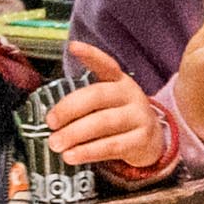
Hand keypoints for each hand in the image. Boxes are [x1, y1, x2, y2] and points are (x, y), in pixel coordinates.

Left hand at [45, 40, 172, 175]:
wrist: (152, 141)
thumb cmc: (119, 119)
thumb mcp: (108, 104)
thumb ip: (84, 104)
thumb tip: (51, 117)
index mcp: (119, 81)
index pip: (105, 64)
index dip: (91, 55)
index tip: (73, 47)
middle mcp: (130, 94)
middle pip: (98, 96)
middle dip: (70, 108)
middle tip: (50, 122)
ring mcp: (139, 117)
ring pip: (103, 122)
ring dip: (75, 134)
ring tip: (55, 144)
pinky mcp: (142, 140)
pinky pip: (111, 146)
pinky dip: (88, 152)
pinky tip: (72, 156)